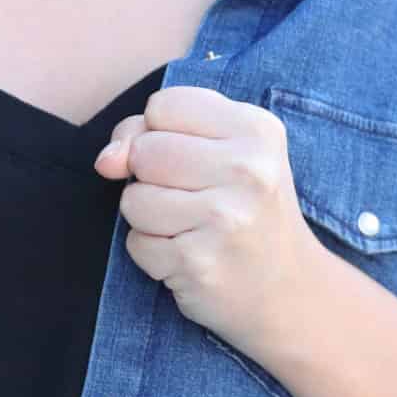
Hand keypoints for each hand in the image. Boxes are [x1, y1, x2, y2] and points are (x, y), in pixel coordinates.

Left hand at [95, 86, 327, 354]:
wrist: (289, 291)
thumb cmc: (246, 211)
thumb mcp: (222, 153)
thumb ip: (153, 134)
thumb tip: (107, 160)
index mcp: (257, 129)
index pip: (164, 104)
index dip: (161, 131)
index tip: (192, 157)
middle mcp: (247, 170)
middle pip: (144, 150)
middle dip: (151, 176)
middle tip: (193, 197)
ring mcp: (225, 218)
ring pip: (133, 199)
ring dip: (148, 217)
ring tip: (191, 227)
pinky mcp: (199, 263)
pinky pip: (137, 243)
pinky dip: (153, 253)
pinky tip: (189, 255)